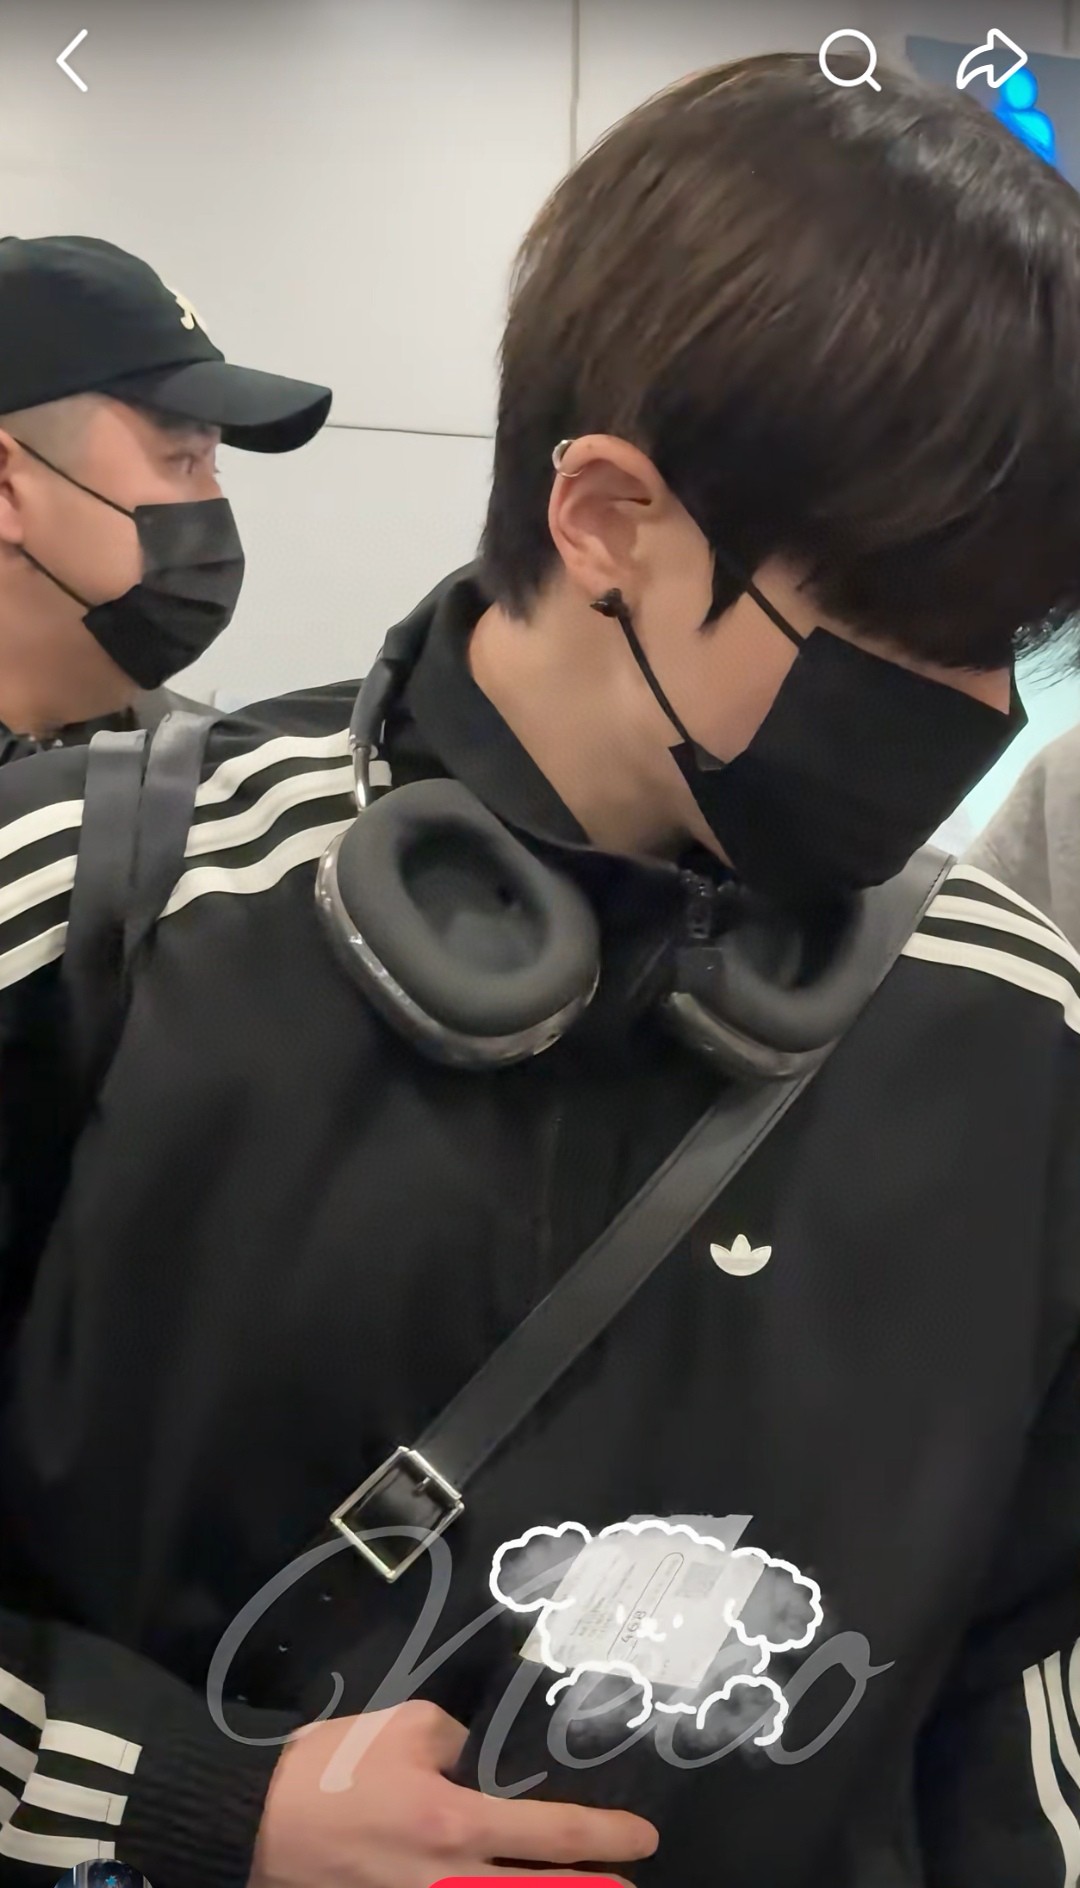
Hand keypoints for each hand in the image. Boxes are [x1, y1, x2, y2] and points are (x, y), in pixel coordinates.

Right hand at [249, 1701, 658, 1887]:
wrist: (255, 1824)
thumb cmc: (332, 1769)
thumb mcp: (403, 1727)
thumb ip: (458, 1740)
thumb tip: (478, 1761)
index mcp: (456, 1825)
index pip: (554, 1836)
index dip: (608, 1837)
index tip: (643, 1837)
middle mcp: (450, 1884)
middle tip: (627, 1887)